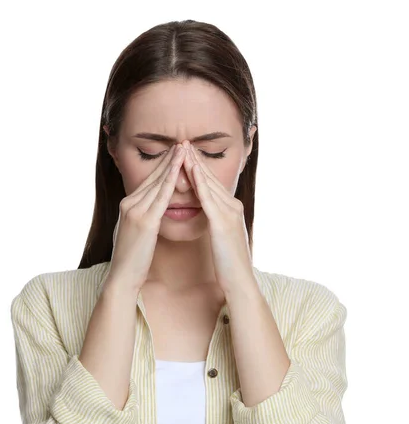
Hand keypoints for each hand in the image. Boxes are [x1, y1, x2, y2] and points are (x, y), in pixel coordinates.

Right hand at [108, 144, 186, 291]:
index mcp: (128, 206)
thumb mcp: (135, 234)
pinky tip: (180, 170)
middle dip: (168, 159)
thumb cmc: (132, 260)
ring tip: (184, 149)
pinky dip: (171, 181)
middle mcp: (129, 204)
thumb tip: (150, 214)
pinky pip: (161, 197)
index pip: (148, 181)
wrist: (123, 277)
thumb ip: (142, 219)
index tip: (175, 153)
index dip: (162, 166)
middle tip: (182, 143)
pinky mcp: (144, 221)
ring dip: (172, 164)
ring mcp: (135, 211)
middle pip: (153, 177)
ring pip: (158, 183)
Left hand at [180, 141, 254, 294]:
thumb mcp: (223, 238)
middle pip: (211, 179)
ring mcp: (229, 213)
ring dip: (196, 165)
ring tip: (183, 149)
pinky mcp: (222, 223)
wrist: (240, 281)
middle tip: (183, 142)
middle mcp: (232, 207)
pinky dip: (199, 183)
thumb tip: (210, 217)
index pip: (213, 184)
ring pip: (209, 184)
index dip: (199, 168)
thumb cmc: (229, 264)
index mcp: (232, 210)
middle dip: (196, 160)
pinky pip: (208, 198)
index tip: (187, 154)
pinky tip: (189, 170)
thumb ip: (218, 224)